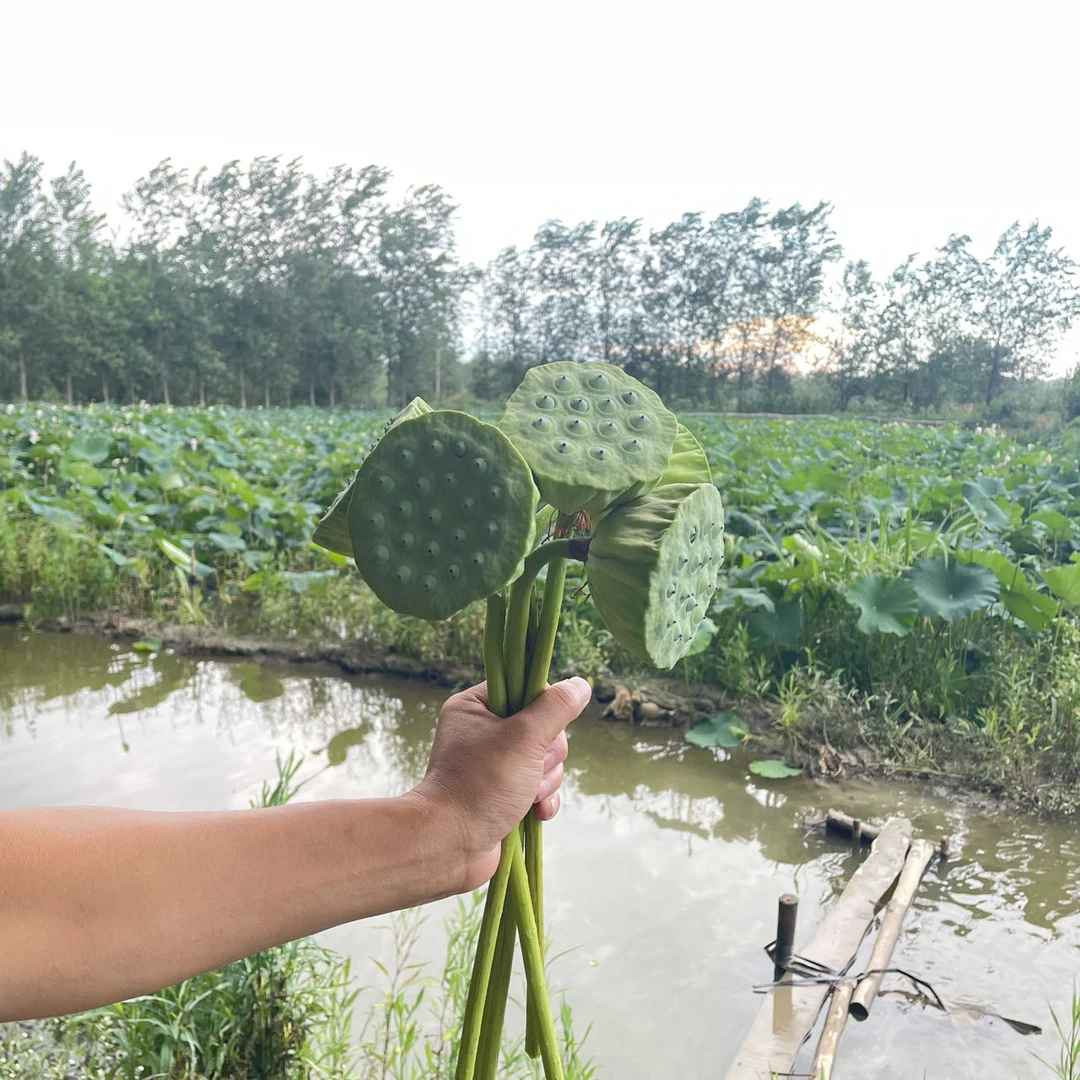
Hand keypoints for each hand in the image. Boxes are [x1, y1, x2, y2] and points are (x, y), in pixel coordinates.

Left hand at [409, 678, 591, 890]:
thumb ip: (556, 708)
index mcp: (475, 707)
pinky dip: (542, 799)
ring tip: (529, 796)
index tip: (541, 730)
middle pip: (542, 728)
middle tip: (533, 768)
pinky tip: (537, 812)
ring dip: (545, 780)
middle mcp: (482, 732)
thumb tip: (581, 685)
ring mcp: (493, 765)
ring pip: (544, 760)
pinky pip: (538, 786)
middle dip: (547, 755)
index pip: (524, 690)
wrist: (451, 845)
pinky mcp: (502, 793)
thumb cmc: (482, 784)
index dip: (543, 710)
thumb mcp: (524, 737)